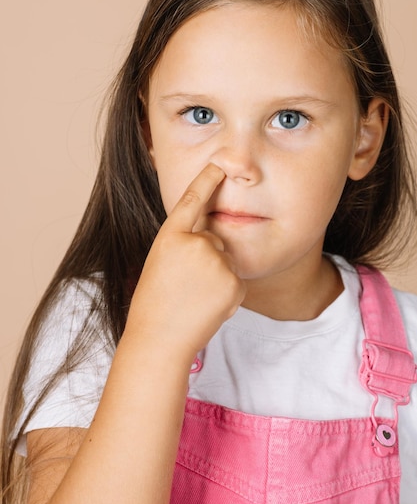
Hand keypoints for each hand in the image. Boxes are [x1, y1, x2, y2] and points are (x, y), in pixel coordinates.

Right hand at [126, 163, 245, 361]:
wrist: (159, 340)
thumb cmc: (155, 303)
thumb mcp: (162, 263)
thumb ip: (184, 244)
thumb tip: (211, 237)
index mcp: (170, 236)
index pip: (192, 200)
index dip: (206, 180)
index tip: (219, 164)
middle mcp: (195, 243)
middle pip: (214, 238)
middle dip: (207, 257)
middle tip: (185, 285)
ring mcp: (216, 262)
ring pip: (226, 260)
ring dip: (217, 276)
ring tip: (194, 297)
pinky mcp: (233, 281)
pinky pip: (235, 280)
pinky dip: (226, 292)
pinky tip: (207, 305)